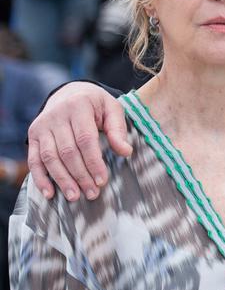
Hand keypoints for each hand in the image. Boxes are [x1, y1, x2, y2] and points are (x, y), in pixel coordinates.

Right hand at [26, 82, 131, 201]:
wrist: (69, 93)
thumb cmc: (96, 105)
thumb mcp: (112, 109)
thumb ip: (118, 130)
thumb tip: (126, 152)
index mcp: (79, 106)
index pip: (86, 140)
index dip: (94, 162)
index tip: (102, 181)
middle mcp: (56, 115)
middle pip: (67, 152)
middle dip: (80, 175)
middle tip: (92, 193)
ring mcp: (42, 126)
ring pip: (50, 158)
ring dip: (62, 180)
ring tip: (75, 196)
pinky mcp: (33, 135)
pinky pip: (34, 160)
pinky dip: (40, 178)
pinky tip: (49, 193)